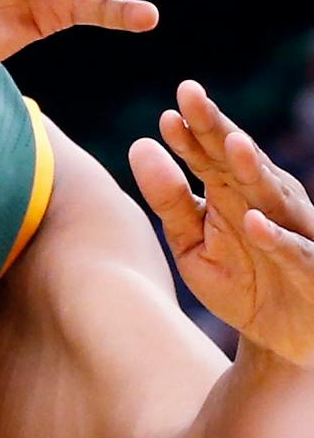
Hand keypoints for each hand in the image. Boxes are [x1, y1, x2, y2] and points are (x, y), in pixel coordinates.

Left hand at [131, 81, 313, 368]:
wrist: (278, 340)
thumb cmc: (238, 283)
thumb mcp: (192, 244)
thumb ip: (168, 200)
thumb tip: (140, 144)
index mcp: (233, 193)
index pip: (207, 155)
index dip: (189, 133)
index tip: (166, 113)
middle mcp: (265, 203)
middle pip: (239, 161)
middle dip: (217, 129)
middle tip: (192, 96)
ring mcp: (292, 232)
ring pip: (272, 195)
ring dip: (252, 169)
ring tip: (230, 143)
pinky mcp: (311, 269)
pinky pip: (296, 251)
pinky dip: (276, 238)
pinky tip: (254, 222)